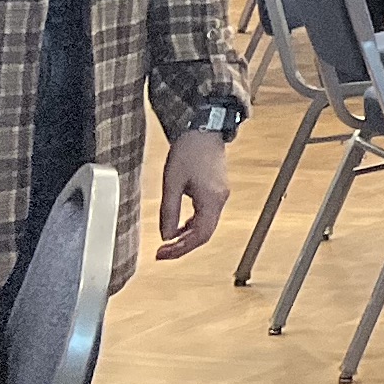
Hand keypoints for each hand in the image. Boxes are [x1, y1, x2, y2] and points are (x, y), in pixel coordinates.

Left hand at [156, 127, 230, 259]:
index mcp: (211, 199)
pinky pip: (207, 215)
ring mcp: (221, 195)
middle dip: (183, 246)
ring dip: (188, 237)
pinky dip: (193, 225)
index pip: (200, 236)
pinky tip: (180, 225)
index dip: (181, 249)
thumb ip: (169, 211)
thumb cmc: (188, 152)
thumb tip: (166, 235)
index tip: (162, 254)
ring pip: (207, 225)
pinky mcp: (218, 190)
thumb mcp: (172, 183)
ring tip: (168, 242)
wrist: (204, 129)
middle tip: (162, 252)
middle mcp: (220, 200)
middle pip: (205, 234)